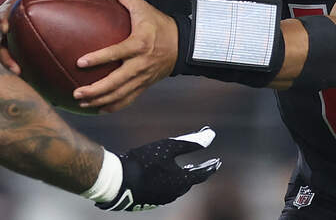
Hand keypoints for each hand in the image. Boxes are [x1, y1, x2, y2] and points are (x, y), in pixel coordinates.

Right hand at [0, 0, 82, 74]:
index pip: (3, 13)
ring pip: (7, 57)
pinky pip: (22, 64)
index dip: (1, 20)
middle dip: (4, 55)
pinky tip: (40, 81)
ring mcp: (14, 42)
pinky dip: (28, 72)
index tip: (5, 27)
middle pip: (1, 43)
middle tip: (13, 64)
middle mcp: (10, 27)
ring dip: (11, 65)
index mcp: (13, 8)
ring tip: (20, 73)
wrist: (48, 5)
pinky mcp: (22, 53)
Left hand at [73, 0, 177, 112]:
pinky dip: (113, 106)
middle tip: (76, 92)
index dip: (98, 58)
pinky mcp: (145, 85)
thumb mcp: (143, 7)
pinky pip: (128, 99)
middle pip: (116, 82)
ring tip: (81, 102)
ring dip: (100, 100)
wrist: (183, 44)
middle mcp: (140, 64)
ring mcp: (143, 77)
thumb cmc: (160, 24)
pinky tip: (98, 108)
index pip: (116, 53)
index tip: (80, 62)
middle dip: (95, 90)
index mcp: (139, 44)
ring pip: (120, 94)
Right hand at [97, 126, 220, 211]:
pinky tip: (164, 178)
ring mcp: (162, 199)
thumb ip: (191, 141)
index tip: (217, 162)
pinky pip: (166, 190)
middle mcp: (174, 193)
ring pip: (178, 188)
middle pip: (190, 182)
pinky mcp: (150, 200)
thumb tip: (211, 134)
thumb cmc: (144, 161)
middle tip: (204, 166)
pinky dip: (171, 182)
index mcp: (182, 181)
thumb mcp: (169, 146)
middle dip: (197, 173)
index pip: (202, 174)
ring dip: (184, 178)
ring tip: (185, 170)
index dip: (210, 166)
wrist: (118, 182)